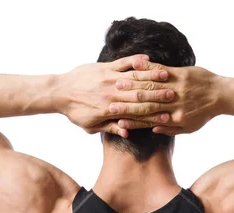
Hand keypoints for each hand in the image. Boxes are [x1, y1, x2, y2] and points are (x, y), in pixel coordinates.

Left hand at [55, 54, 174, 137]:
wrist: (59, 92)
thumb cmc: (75, 112)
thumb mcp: (91, 126)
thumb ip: (110, 128)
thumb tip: (127, 134)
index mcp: (110, 110)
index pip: (136, 112)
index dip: (152, 113)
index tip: (167, 114)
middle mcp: (111, 93)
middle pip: (139, 94)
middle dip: (157, 94)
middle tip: (174, 94)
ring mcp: (108, 78)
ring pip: (133, 77)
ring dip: (151, 76)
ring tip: (167, 77)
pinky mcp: (104, 67)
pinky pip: (122, 62)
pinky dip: (135, 60)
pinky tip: (147, 59)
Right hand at [110, 61, 222, 135]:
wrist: (222, 95)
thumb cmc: (205, 113)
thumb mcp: (189, 127)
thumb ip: (170, 129)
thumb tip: (153, 129)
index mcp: (173, 118)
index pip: (148, 121)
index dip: (132, 121)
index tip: (117, 121)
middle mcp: (173, 104)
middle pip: (145, 104)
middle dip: (126, 103)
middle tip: (109, 103)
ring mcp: (176, 87)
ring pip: (150, 86)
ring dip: (132, 85)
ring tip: (116, 84)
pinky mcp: (180, 74)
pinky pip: (160, 70)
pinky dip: (146, 68)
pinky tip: (134, 66)